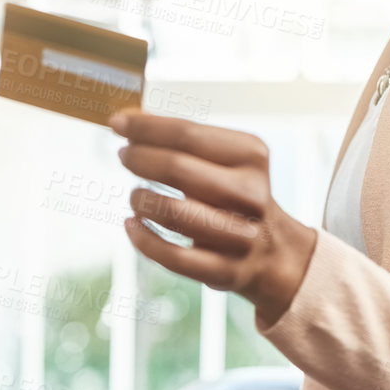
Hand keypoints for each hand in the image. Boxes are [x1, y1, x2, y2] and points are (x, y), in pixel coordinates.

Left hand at [110, 109, 316, 329]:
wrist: (272, 252)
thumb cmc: (234, 198)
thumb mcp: (226, 162)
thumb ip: (185, 142)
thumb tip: (132, 119)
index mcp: (251, 156)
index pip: (189, 134)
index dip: (147, 128)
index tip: (117, 122)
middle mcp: (250, 193)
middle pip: (178, 169)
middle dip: (140, 159)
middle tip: (124, 155)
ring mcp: (239, 235)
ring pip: (173, 214)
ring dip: (142, 200)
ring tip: (134, 195)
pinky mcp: (224, 270)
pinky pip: (172, 256)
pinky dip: (143, 239)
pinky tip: (131, 224)